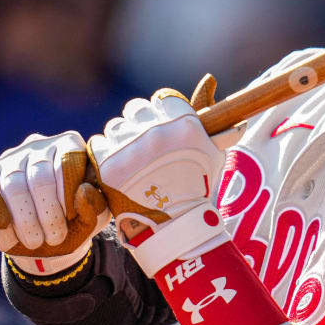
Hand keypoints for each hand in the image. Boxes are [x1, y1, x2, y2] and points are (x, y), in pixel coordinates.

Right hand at [0, 131, 109, 272]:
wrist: (44, 236)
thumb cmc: (75, 220)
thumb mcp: (94, 216)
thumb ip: (96, 204)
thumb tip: (84, 191)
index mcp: (69, 145)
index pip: (68, 162)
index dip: (69, 195)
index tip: (72, 220)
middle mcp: (39, 145)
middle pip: (40, 177)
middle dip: (48, 214)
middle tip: (55, 239)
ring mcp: (10, 158)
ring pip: (14, 187)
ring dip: (26, 221)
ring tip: (36, 242)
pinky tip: (9, 237)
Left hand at [87, 87, 228, 276]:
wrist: (176, 226)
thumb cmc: (198, 189)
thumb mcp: (213, 155)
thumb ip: (219, 130)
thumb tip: (226, 103)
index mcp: (183, 124)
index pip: (163, 98)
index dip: (161, 110)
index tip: (161, 123)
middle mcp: (156, 131)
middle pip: (136, 109)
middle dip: (139, 122)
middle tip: (144, 142)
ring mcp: (131, 148)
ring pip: (115, 126)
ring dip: (121, 138)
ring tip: (130, 156)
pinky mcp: (109, 165)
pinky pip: (98, 143)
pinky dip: (104, 152)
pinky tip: (116, 164)